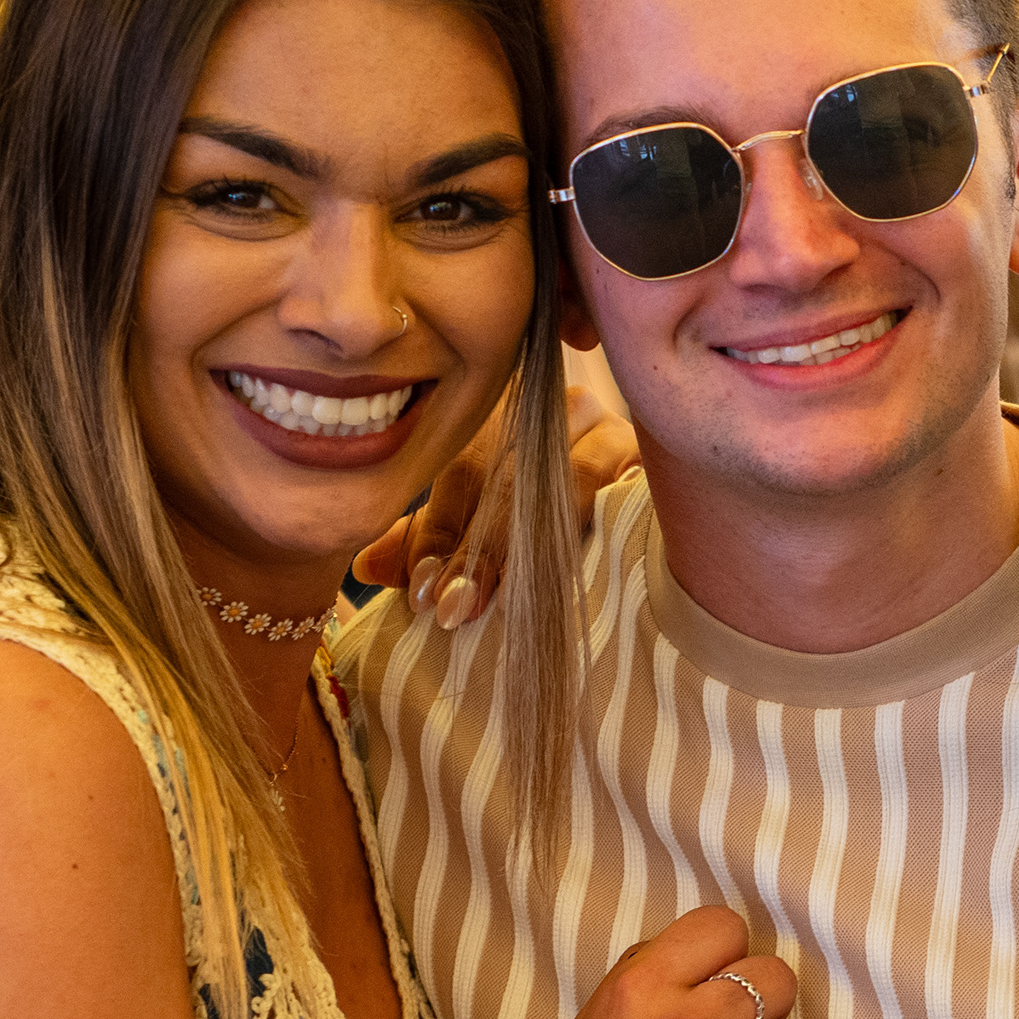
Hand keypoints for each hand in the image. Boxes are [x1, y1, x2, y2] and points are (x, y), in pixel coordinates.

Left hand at [350, 382, 632, 625]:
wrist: (652, 513)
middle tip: (451, 607)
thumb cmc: (542, 526)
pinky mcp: (645, 457)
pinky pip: (614, 489)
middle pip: (510, 477)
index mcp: (503, 417)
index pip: (464, 468)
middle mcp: (551, 411)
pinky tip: (561, 571)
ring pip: (561, 482)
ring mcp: (606, 428)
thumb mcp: (474, 531)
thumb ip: (423, 542)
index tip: (421, 594)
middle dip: (477, 553)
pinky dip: (584, 530)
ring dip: (527, 548)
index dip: (440, 534)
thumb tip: (366, 567)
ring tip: (495, 601)